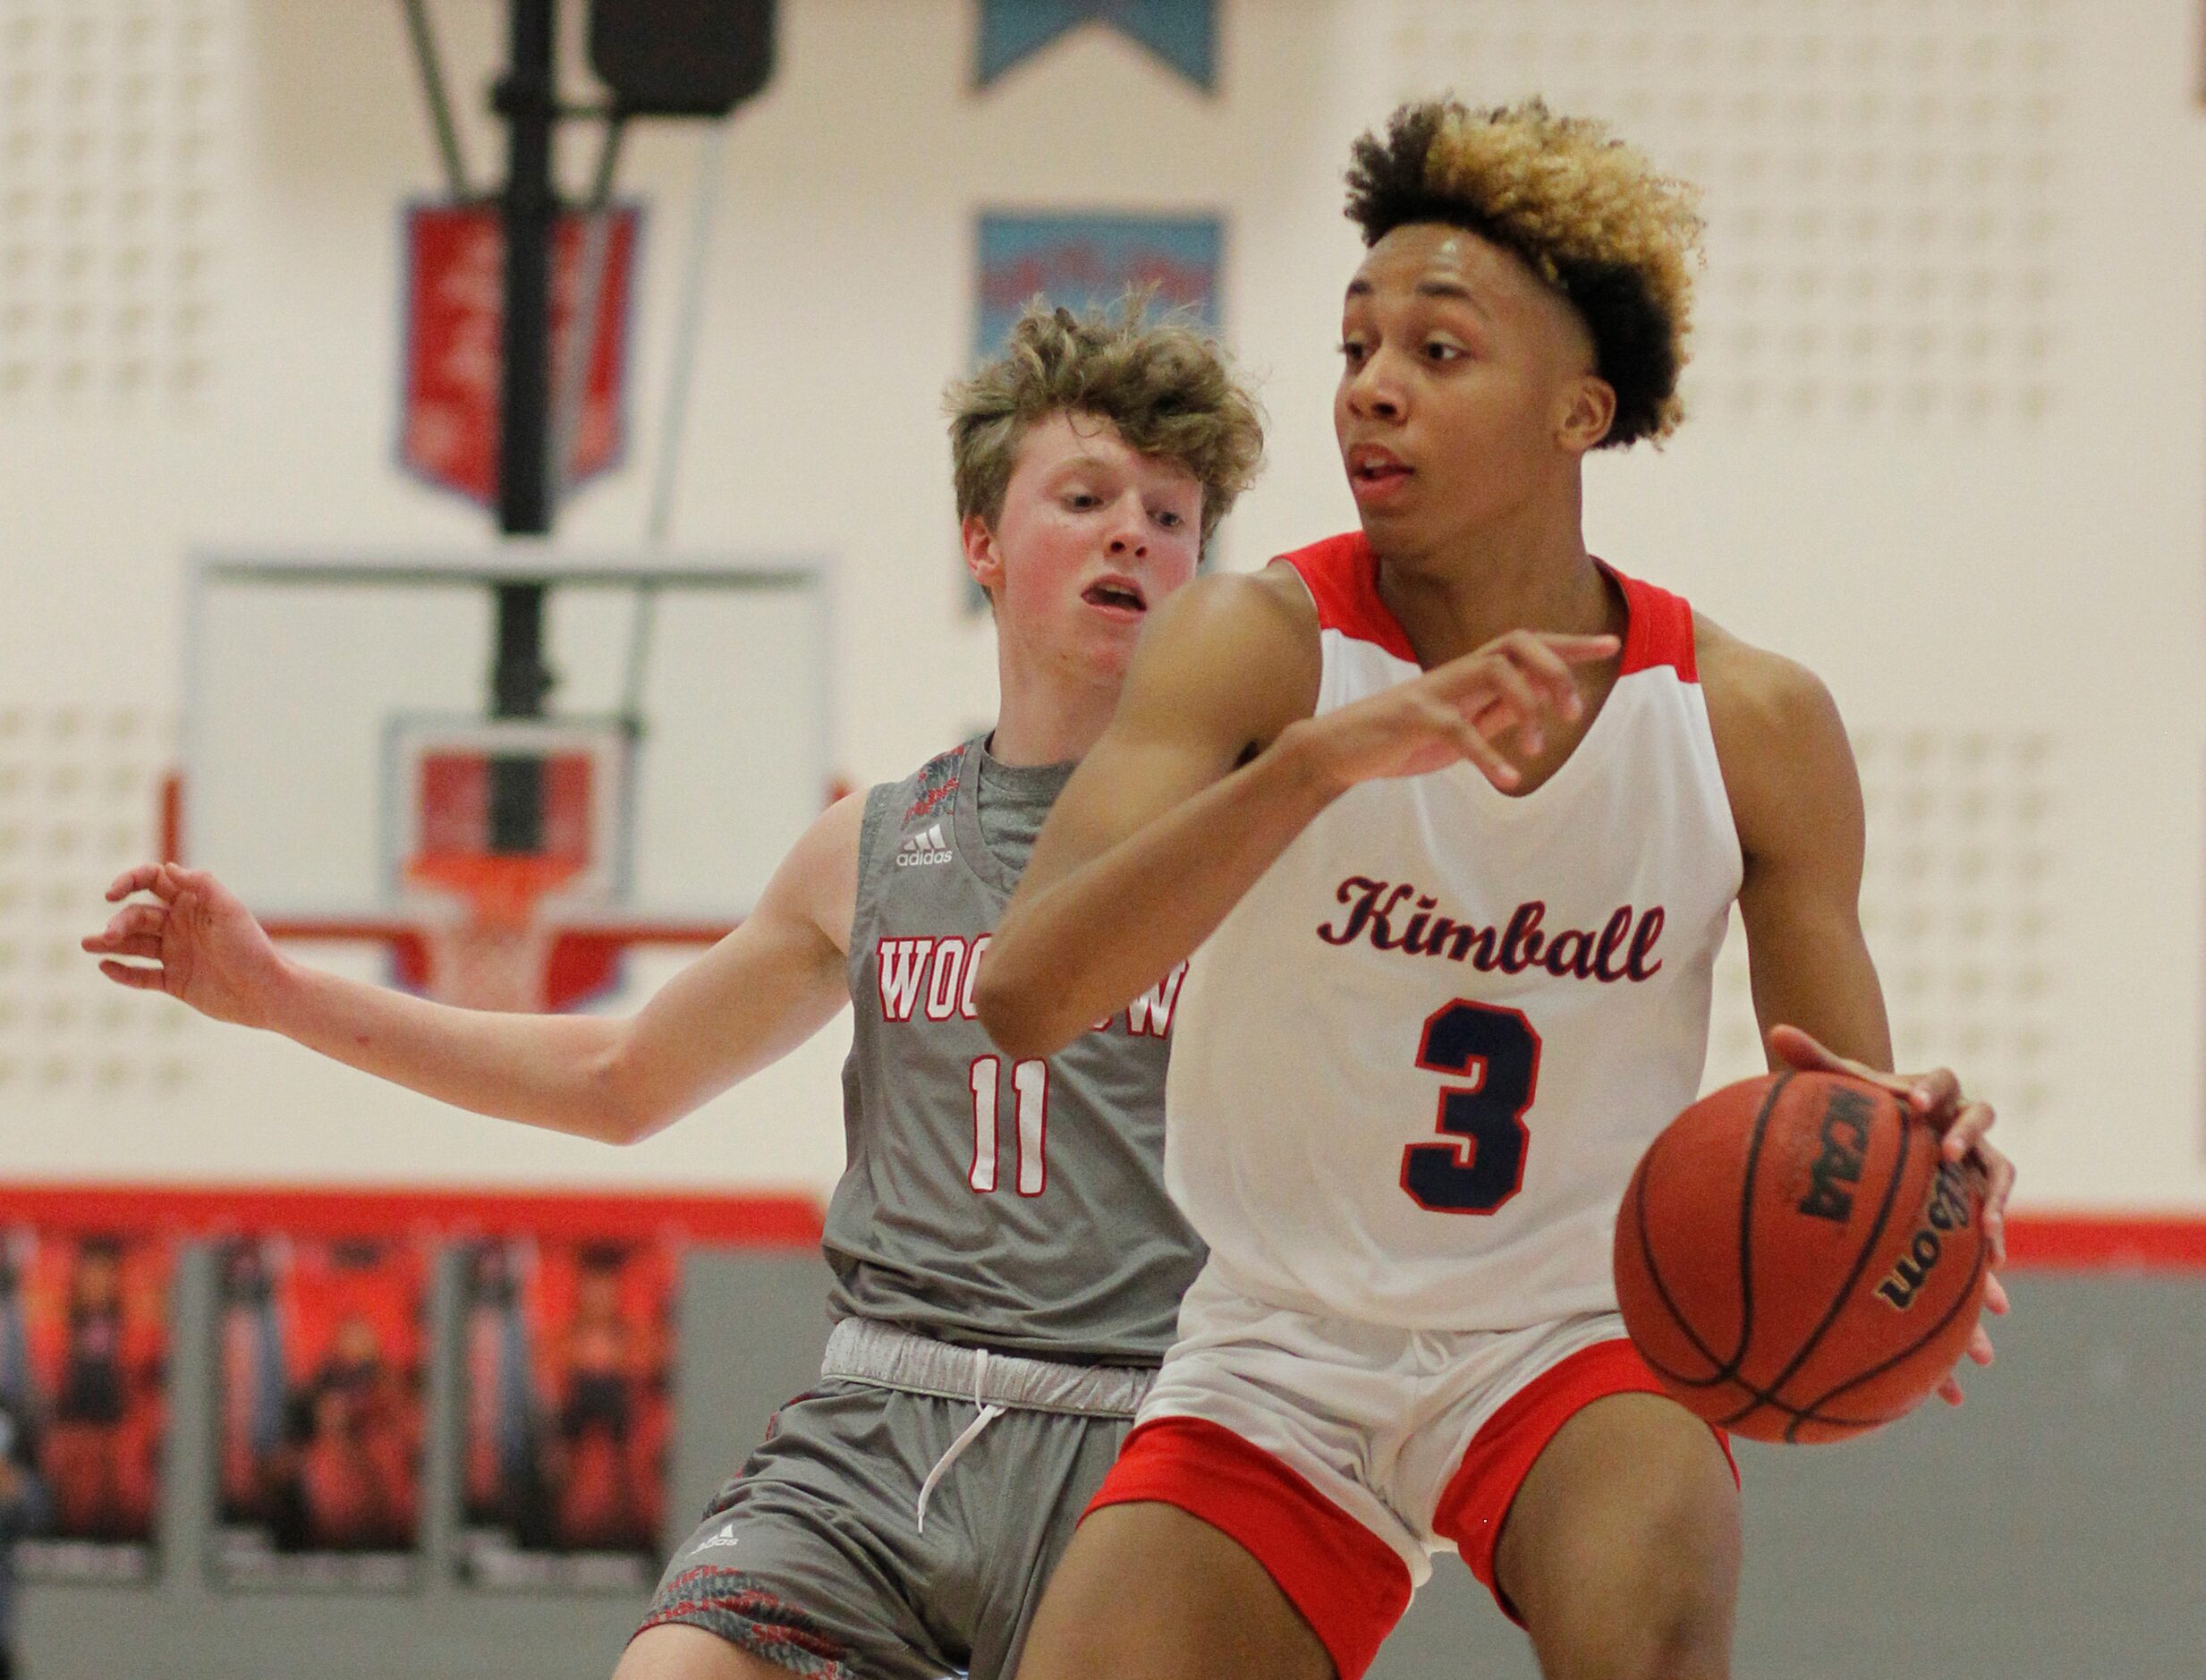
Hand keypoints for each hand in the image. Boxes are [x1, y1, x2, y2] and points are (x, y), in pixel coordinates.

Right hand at [82, 863, 292, 1029]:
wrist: (267, 992)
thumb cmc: (251, 947)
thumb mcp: (228, 910)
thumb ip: (200, 884)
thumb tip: (167, 867)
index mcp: (193, 903)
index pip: (152, 881)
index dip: (129, 881)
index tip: (111, 894)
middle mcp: (181, 925)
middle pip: (138, 916)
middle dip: (119, 923)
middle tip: (107, 936)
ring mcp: (176, 954)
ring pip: (134, 945)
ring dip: (110, 944)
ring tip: (88, 945)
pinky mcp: (175, 982)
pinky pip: (142, 976)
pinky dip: (123, 972)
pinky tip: (105, 967)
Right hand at [1299, 629, 1619, 791]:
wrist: (1341, 751)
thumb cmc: (1402, 739)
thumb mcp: (1462, 728)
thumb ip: (1498, 714)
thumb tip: (1542, 703)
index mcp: (1471, 673)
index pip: (1528, 645)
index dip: (1571, 643)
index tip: (1610, 646)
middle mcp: (1457, 671)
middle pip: (1517, 644)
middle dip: (1556, 670)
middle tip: (1573, 713)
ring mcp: (1435, 690)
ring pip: (1495, 673)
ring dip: (1527, 708)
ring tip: (1537, 750)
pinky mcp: (1414, 717)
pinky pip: (1460, 729)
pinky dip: (1489, 756)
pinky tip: (1507, 781)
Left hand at [1768, 1023, 2014, 1406]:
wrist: (1896, 1135)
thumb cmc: (1865, 1109)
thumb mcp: (1841, 1088)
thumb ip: (1815, 1060)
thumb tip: (1775, 1027)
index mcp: (1934, 1096)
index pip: (1946, 1084)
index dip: (1934, 1092)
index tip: (1915, 1104)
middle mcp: (1964, 1129)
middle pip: (1983, 1129)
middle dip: (1970, 1141)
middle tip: (1952, 1153)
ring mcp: (1977, 1168)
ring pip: (1998, 1182)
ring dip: (1996, 1206)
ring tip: (1990, 1239)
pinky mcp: (1977, 1208)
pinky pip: (1989, 1232)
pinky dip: (1988, 1264)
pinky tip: (1989, 1309)